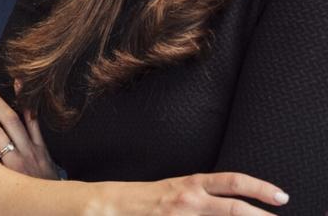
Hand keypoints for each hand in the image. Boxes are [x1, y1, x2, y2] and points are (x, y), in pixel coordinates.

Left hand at [0, 83, 61, 179]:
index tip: (16, 80)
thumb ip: (37, 139)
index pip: (32, 119)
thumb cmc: (45, 186)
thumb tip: (29, 113)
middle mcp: (28, 155)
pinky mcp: (2, 178)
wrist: (50, 210)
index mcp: (40, 150)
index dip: (23, 99)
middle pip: (11, 123)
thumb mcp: (48, 162)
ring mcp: (14, 166)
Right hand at [97, 173, 289, 213]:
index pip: (232, 182)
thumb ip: (202, 193)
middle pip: (234, 208)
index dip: (260, 189)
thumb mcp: (175, 189)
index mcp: (191, 184)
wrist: (111, 206)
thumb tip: (230, 202)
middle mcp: (190, 199)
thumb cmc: (144, 198)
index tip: (280, 197)